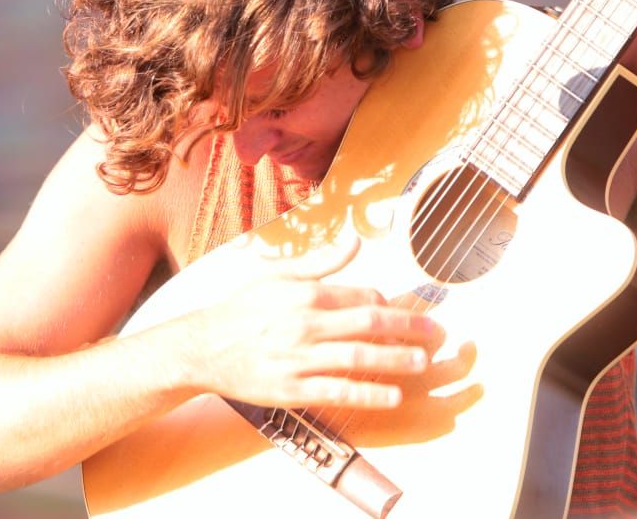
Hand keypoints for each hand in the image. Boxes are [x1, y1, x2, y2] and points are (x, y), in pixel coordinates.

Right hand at [183, 239, 445, 409]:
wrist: (201, 348)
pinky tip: (393, 394)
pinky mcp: (292, 390)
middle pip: (368, 324)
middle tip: (435, 332)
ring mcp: (299, 359)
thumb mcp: (277, 275)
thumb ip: (320, 261)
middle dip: (408, 328)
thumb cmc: (241, 309)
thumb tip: (355, 241)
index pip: (360, 296)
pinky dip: (369, 393)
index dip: (389, 305)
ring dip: (396, 360)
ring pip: (358, 358)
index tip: (405, 312)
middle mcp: (304, 324)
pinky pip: (338, 392)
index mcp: (304, 293)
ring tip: (422, 362)